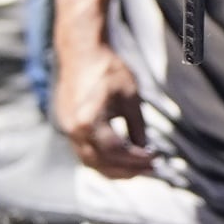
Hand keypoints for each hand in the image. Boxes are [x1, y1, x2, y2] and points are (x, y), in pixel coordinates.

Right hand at [56, 41, 151, 176]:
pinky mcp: (67, 128)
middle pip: (100, 163)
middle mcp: (74, 130)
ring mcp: (67, 130)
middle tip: (151, 170)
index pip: (115, 152)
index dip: (136, 159)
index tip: (155, 159)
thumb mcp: (131, 97)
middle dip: (127, 170)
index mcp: (88, 121)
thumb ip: (137, 126)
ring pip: (90, 162)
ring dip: (114, 169)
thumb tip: (144, 149)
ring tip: (138, 169)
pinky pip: (84, 152)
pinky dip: (103, 160)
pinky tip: (121, 160)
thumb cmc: (108, 70)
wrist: (81, 53)